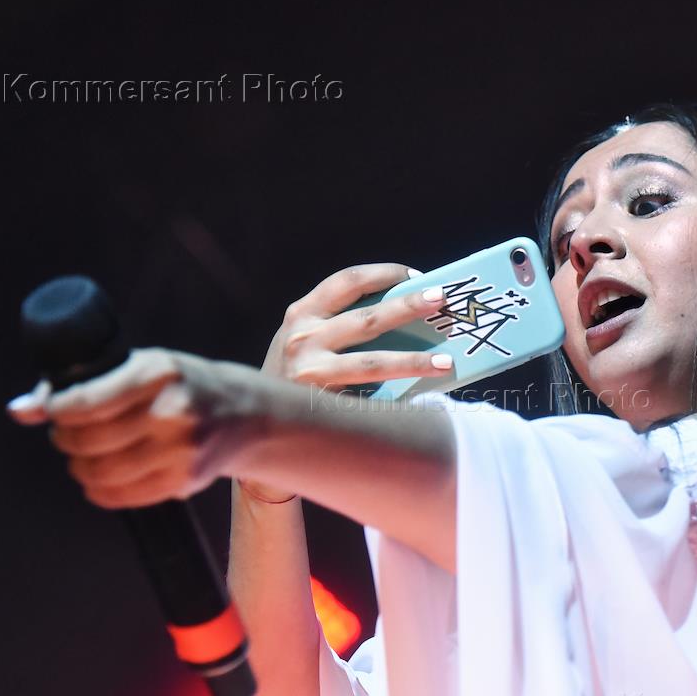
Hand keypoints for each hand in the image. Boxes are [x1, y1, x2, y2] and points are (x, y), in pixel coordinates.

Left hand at [7, 347, 265, 508]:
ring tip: (81, 459)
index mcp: (159, 373)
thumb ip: (83, 386)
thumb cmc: (181, 385)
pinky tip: (98, 481)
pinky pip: (124, 495)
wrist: (245, 414)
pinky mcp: (185, 480)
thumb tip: (19, 410)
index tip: (55, 412)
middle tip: (66, 436)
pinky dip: (100, 492)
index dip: (58, 412)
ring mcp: (181, 449)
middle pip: (90, 440)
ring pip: (102, 472)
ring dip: (80, 468)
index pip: (86, 401)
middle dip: (66, 441)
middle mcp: (172, 411)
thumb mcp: (141, 368)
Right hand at [238, 263, 449, 502]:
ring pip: (373, 362)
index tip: (416, 275)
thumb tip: (404, 315)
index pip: (348, 280)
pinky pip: (367, 396)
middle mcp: (302, 335)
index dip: (385, 274)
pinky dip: (396, 395)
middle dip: (408, 306)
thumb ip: (338, 327)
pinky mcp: (316, 401)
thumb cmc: (293, 378)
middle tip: (442, 299)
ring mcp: (308, 369)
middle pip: (368, 317)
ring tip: (446, 361)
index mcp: (302, 312)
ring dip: (413, 361)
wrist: (251, 421)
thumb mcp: (305, 341)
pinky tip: (424, 397)